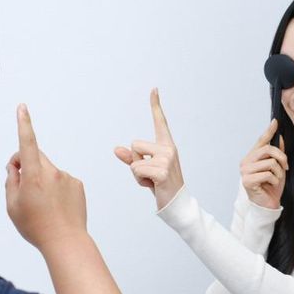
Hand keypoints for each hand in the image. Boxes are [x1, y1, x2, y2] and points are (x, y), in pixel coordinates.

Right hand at [5, 104, 87, 250]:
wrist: (66, 241)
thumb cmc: (36, 226)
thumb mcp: (12, 205)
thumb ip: (10, 180)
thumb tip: (15, 165)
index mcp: (33, 176)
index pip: (26, 144)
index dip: (23, 124)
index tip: (22, 107)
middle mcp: (52, 172)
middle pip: (35, 157)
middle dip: (26, 164)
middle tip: (21, 186)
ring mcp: (67, 177)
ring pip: (48, 170)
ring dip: (42, 179)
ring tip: (43, 204)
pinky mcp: (78, 184)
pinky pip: (62, 179)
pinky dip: (56, 188)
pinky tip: (56, 206)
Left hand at [114, 89, 184, 209]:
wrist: (176, 203)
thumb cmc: (160, 184)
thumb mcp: (144, 169)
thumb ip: (131, 159)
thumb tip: (116, 149)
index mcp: (166, 145)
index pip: (160, 122)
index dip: (155, 105)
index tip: (154, 89)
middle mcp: (168, 148)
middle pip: (134, 145)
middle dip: (135, 161)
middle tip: (150, 174)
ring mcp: (167, 159)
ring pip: (134, 160)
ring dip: (137, 173)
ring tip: (152, 180)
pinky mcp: (162, 171)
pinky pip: (136, 170)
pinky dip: (139, 180)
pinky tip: (153, 185)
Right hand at [240, 119, 287, 209]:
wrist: (267, 205)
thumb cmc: (271, 187)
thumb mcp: (278, 168)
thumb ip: (277, 154)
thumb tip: (280, 138)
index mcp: (252, 157)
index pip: (261, 141)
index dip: (269, 131)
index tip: (275, 122)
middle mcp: (246, 162)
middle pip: (268, 150)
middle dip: (281, 158)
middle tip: (285, 167)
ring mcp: (245, 171)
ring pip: (270, 163)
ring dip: (278, 173)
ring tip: (275, 180)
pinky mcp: (247, 181)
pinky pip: (268, 174)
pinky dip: (274, 180)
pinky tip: (271, 185)